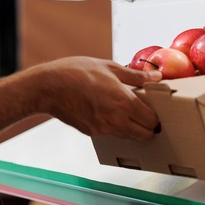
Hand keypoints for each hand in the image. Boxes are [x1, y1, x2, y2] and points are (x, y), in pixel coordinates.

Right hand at [34, 56, 161, 139]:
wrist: (48, 87)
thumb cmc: (76, 72)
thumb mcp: (109, 67)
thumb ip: (135, 75)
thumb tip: (156, 77)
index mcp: (124, 102)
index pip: (151, 120)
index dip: (157, 117)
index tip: (156, 110)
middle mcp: (116, 119)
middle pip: (144, 135)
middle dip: (149, 128)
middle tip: (147, 116)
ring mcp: (103, 129)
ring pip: (129, 138)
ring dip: (134, 129)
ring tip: (130, 114)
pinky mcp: (92, 132)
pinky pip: (112, 134)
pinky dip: (116, 128)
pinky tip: (110, 114)